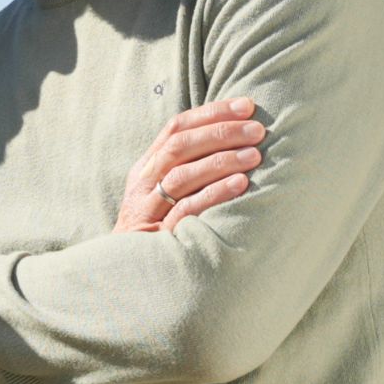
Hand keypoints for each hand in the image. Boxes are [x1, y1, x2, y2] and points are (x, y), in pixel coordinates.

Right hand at [115, 97, 265, 233]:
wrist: (126, 277)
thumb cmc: (157, 232)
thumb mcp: (162, 196)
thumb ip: (187, 171)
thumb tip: (234, 141)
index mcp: (146, 168)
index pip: (175, 129)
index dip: (210, 113)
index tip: (246, 105)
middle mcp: (144, 184)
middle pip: (179, 146)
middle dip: (220, 132)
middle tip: (257, 129)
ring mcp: (149, 209)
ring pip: (182, 174)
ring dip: (221, 160)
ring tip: (255, 153)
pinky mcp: (159, 235)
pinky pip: (187, 209)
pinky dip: (214, 194)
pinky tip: (241, 184)